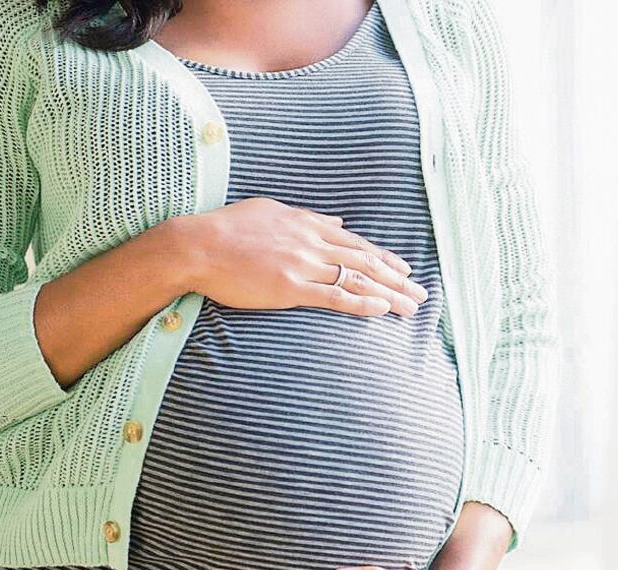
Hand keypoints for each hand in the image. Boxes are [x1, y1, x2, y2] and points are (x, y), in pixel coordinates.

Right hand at [170, 197, 428, 316]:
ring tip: (411, 307)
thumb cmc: (226, 228)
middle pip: (365, 260)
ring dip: (389, 293)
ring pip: (356, 278)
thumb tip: (337, 223)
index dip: (384, 256)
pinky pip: (334, 296)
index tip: (404, 268)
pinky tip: (382, 309)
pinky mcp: (289, 287)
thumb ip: (308, 218)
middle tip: (421, 293)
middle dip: (397, 278)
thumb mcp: (271, 211)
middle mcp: (311, 241)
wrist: (197, 245)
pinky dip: (361, 302)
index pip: (356, 242)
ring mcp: (302, 264)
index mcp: (308, 223)